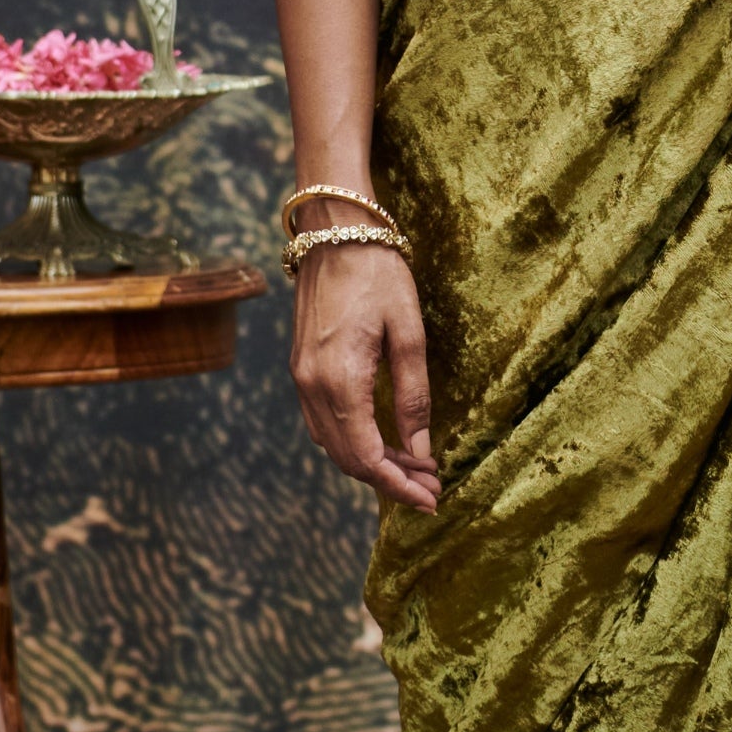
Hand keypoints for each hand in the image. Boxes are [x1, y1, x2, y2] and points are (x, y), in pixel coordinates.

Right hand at [289, 239, 439, 513]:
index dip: (399, 486)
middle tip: (431, 486)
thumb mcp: (408, 334)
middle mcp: (311, 386)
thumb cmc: (378, 274)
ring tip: (416, 466)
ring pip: (333, 444)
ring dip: (372, 463)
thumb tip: (421, 450)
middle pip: (347, 459)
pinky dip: (353, 441)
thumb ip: (413, 397)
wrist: (334, 230)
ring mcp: (300, 378)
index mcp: (340, 381)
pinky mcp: (300, 367)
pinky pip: (323, 422)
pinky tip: (384, 439)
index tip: (431, 500)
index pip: (367, 458)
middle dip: (390, 480)